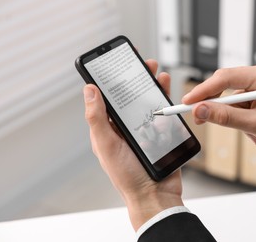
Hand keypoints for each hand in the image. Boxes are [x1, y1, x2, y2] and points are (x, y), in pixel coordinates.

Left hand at [83, 59, 182, 230]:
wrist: (155, 194)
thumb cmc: (128, 176)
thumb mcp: (107, 145)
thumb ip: (97, 118)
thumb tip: (89, 90)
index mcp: (109, 127)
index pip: (107, 97)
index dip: (110, 78)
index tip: (113, 61)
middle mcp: (126, 126)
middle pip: (129, 95)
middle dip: (134, 76)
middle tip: (139, 62)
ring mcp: (144, 128)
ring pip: (147, 100)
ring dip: (151, 83)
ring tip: (155, 70)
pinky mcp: (161, 132)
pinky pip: (163, 111)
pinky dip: (165, 97)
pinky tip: (166, 88)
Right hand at [182, 65, 255, 177]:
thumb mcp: (255, 124)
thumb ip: (225, 116)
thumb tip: (201, 110)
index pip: (225, 77)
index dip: (203, 90)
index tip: (188, 102)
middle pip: (227, 86)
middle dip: (219, 107)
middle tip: (201, 119)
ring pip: (234, 101)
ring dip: (238, 120)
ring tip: (255, 135)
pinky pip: (242, 106)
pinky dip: (245, 121)